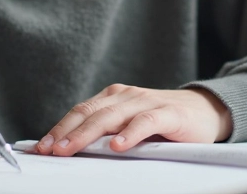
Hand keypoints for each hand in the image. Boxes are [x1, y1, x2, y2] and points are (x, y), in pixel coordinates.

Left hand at [34, 84, 232, 156]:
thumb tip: (71, 149)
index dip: (59, 128)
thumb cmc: (163, 123)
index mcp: (113, 98)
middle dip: (66, 132)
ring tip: (71, 148)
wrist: (205, 111)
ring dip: (87, 134)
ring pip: (110, 116)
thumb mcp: (129, 126)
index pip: (79, 111)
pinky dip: (130, 133)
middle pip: (89, 113)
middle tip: (49, 149)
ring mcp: (146, 101)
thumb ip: (106, 133)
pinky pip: (145, 122)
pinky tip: (118, 145)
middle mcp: (125, 96)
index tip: (41, 146)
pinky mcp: (167, 113)